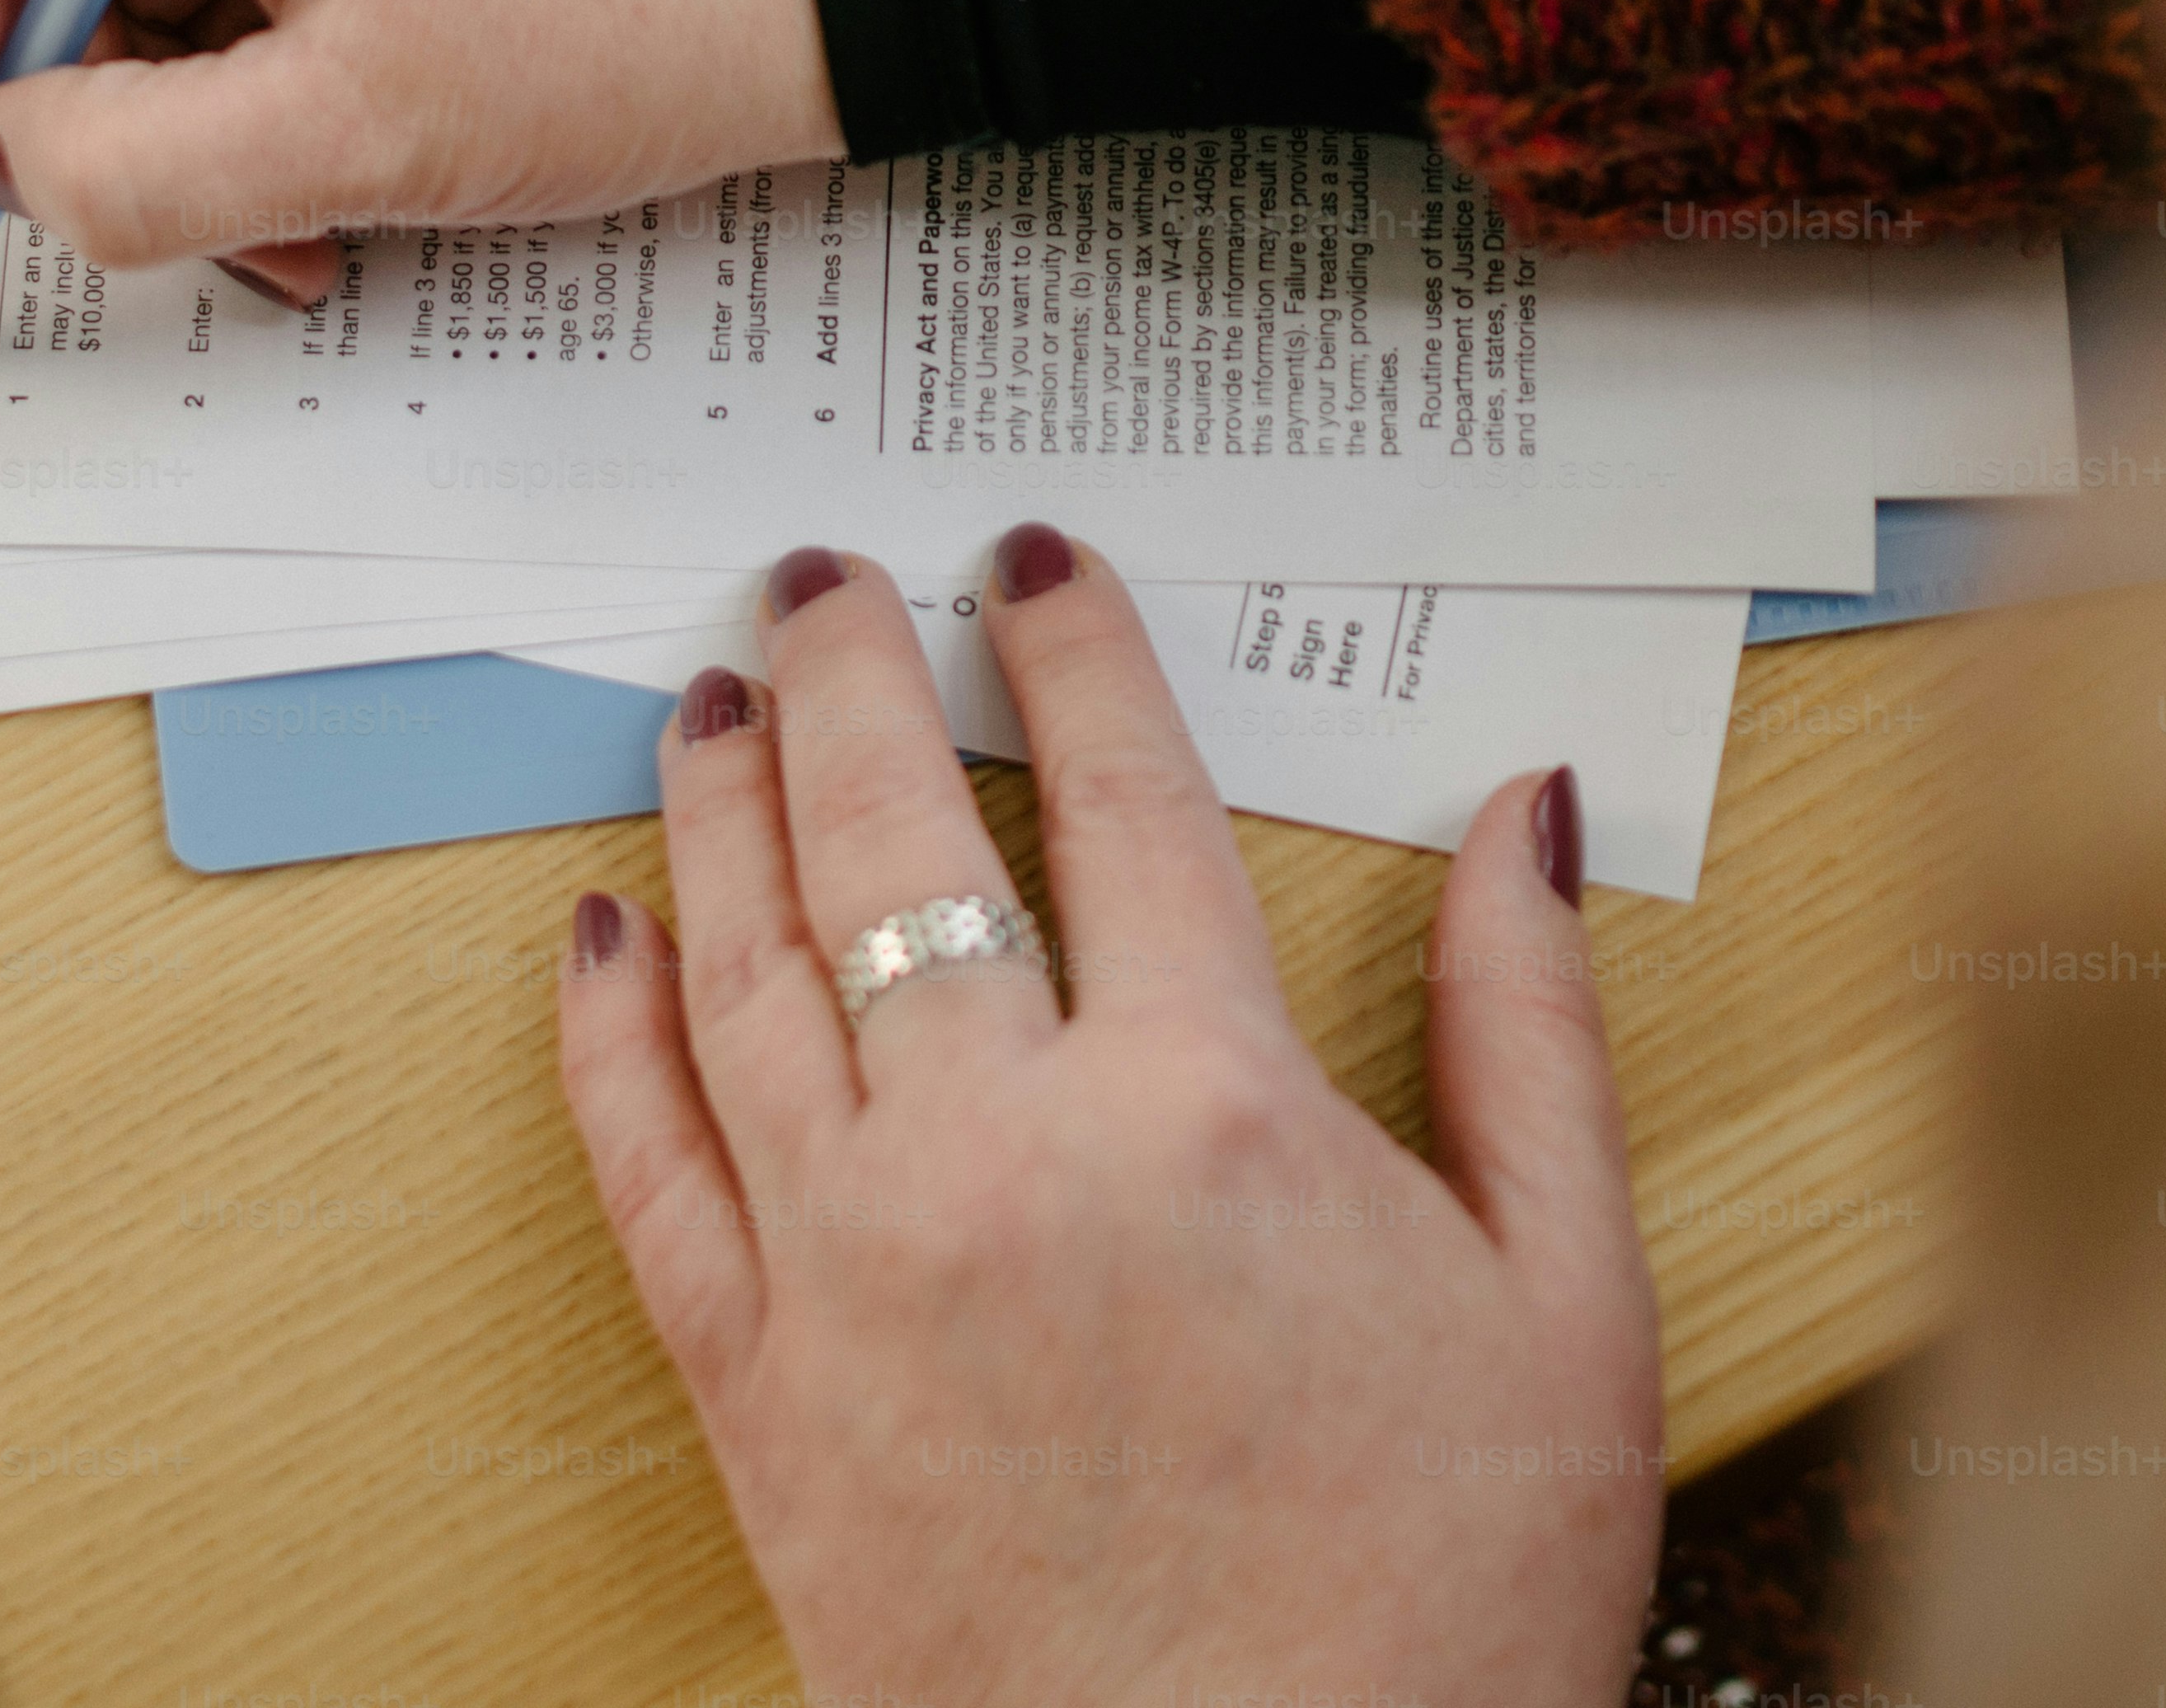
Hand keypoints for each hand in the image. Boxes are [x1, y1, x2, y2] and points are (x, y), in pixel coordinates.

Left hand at [560, 531, 1660, 1707]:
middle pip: (896, 831)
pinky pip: (647, 1166)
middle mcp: (1006, 1152)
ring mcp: (856, 1266)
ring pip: (747, 964)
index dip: (1070, 645)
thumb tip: (1524, 810)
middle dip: (849, 669)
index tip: (1029, 562)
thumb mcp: (1569, 1309)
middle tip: (817, 575)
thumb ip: (1534, 1034)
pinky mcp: (757, 1387)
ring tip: (711, 701)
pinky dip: (605, 1032)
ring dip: (718, 805)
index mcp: (1216, 1108)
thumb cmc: (1439, 1610)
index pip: (1120, 789)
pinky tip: (596, 931)